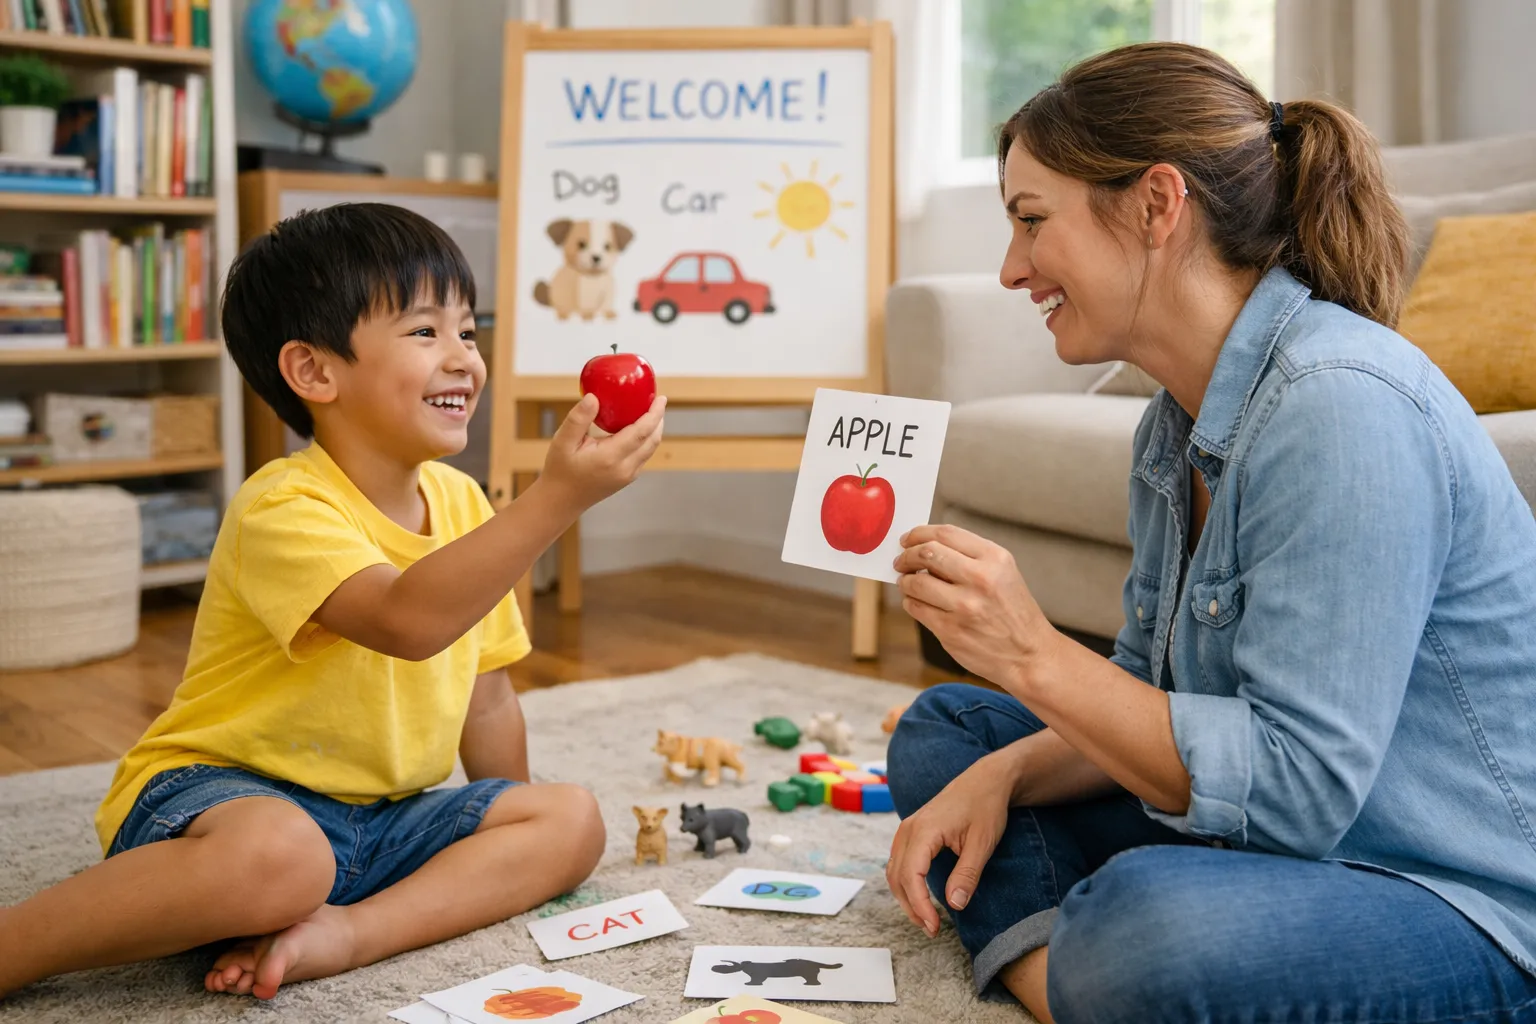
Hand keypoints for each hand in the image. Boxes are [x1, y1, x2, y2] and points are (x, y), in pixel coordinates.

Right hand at [540, 393, 665, 510]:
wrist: (561, 500)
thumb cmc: (559, 470)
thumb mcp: (562, 441)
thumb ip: (578, 418)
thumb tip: (593, 396)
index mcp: (610, 457)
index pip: (642, 432)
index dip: (654, 413)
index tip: (661, 398)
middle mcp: (624, 468)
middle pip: (652, 440)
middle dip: (659, 419)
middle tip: (658, 400)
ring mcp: (628, 476)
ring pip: (650, 449)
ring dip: (654, 430)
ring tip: (651, 411)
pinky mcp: (627, 479)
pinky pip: (643, 456)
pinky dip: (646, 440)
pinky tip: (638, 428)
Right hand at [886, 750, 1015, 935]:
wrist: (985, 780)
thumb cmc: (985, 808)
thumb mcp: (982, 843)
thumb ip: (967, 874)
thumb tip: (955, 904)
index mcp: (924, 831)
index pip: (911, 876)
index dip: (920, 905)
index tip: (934, 926)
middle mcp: (908, 829)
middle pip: (897, 877)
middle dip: (911, 907)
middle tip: (931, 930)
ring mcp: (907, 829)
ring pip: (894, 871)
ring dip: (906, 898)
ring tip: (926, 919)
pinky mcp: (912, 831)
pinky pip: (899, 862)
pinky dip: (905, 884)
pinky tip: (920, 897)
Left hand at [893, 524, 1054, 690]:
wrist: (1030, 655)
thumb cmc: (1013, 612)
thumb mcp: (1003, 574)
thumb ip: (969, 557)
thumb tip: (924, 547)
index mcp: (995, 559)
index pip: (946, 534)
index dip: (920, 533)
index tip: (908, 539)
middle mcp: (980, 579)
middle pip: (927, 554)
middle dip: (906, 556)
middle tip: (901, 561)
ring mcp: (964, 606)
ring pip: (916, 582)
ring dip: (905, 581)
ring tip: (908, 583)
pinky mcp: (950, 631)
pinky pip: (916, 608)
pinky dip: (911, 602)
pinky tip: (917, 602)